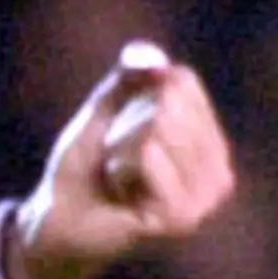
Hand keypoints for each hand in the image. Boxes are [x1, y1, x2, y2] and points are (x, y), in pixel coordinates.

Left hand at [7, 39, 233, 278]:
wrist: (58, 220)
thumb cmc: (84, 167)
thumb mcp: (104, 111)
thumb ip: (129, 78)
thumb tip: (156, 58)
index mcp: (210, 138)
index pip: (182, 81)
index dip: (137, 98)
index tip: (122, 134)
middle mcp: (219, 166)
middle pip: (170, 104)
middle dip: (127, 129)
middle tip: (116, 164)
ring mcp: (206, 195)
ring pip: (159, 129)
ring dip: (121, 150)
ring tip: (119, 179)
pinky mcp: (185, 216)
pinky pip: (150, 155)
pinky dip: (121, 168)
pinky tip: (120, 193)